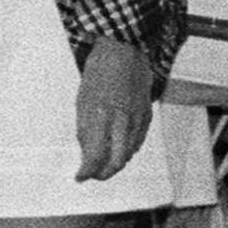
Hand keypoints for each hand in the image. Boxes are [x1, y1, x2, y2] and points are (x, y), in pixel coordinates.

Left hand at [72, 39, 156, 183]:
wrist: (124, 51)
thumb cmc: (99, 72)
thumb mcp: (82, 100)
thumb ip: (84, 129)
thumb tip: (85, 153)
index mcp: (100, 115)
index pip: (94, 155)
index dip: (87, 171)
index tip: (80, 176)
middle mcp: (121, 120)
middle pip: (116, 162)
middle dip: (104, 174)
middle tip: (94, 175)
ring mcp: (137, 118)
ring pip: (129, 153)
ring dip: (116, 163)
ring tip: (104, 164)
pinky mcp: (147, 115)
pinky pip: (138, 141)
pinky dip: (128, 149)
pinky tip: (119, 149)